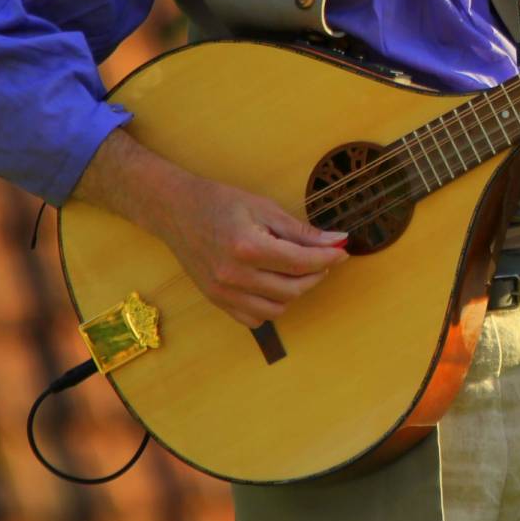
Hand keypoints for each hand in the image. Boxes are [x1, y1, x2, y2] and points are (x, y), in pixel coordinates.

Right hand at [76, 129, 347, 327]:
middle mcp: (233, 275)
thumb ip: (301, 230)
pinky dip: (272, 306)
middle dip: (317, 274)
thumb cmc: (221, 202)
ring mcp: (222, 292)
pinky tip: (276, 285)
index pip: (302, 263)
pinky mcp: (216, 300)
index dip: (329, 258)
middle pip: (293, 288)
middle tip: (325, 258)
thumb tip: (337, 240)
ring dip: (297, 291)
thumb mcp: (265, 208)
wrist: (176, 210)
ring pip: (277, 308)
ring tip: (301, 271)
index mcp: (247, 247)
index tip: (343, 251)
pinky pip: (254, 318)